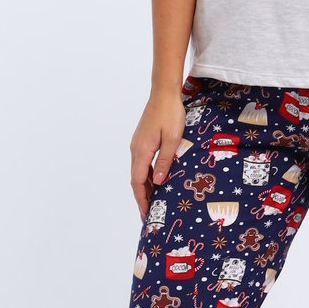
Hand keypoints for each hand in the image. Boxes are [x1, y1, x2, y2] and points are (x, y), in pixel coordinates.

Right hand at [130, 91, 184, 220]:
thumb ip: (165, 161)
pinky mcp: (143, 140)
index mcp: (142, 151)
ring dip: (146, 186)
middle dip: (142, 197)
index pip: (137, 181)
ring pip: (140, 171)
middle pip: (136, 178)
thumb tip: (158, 183)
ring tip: (155, 201)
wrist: (164, 93)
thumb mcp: (172, 139)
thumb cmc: (170, 114)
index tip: (146, 213)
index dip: (141, 199)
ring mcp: (138, 144)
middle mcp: (136, 149)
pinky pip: (143, 162)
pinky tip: (157, 180)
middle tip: (149, 213)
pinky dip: (148, 174)